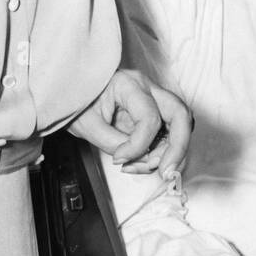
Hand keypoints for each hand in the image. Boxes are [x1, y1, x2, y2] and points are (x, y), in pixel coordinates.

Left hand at [68, 69, 191, 176]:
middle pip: (181, 115)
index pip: (150, 117)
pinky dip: (159, 153)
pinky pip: (168, 135)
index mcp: (129, 84)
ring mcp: (154, 99)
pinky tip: (139, 163)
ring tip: (140, 167)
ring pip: (180, 127)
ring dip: (168, 154)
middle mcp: (148, 88)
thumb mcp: (87, 124)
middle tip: (165, 171)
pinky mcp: (154, 113)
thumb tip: (132, 159)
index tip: (120, 160)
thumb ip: (111, 142)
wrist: (74, 92)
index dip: (139, 145)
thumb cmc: (78, 101)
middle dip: (178, 147)